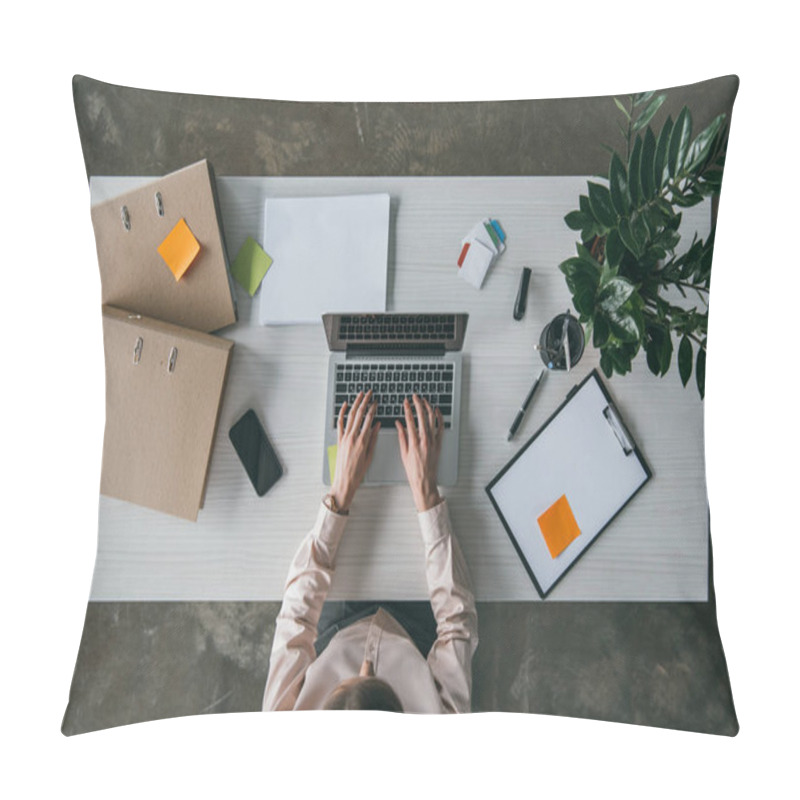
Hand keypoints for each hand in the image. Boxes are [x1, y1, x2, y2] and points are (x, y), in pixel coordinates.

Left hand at [330, 390, 379, 511]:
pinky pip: (340, 423)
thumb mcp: (369, 455)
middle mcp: (353, 437)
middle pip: (359, 414)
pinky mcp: (339, 440)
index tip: (376, 402)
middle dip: (365, 401)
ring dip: (355, 404)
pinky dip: (342, 413)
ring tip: (359, 395)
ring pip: (350, 416)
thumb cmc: (358, 472)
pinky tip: (345, 406)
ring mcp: (344, 437)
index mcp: (363, 441)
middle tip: (369, 393)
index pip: (369, 419)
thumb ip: (373, 439)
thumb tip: (377, 426)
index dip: (373, 408)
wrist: (344, 481)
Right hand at [395, 394, 442, 511]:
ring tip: (424, 401)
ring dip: (428, 408)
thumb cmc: (413, 470)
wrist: (424, 481)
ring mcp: (433, 442)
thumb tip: (399, 424)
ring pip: (432, 420)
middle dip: (418, 404)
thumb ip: (402, 437)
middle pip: (422, 417)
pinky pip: (441, 428)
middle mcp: (425, 441)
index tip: (405, 402)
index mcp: (414, 443)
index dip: (407, 409)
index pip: (410, 421)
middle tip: (415, 397)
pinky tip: (436, 411)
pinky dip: (439, 418)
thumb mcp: (403, 453)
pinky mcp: (439, 444)